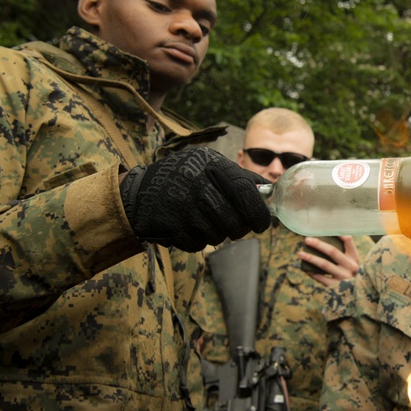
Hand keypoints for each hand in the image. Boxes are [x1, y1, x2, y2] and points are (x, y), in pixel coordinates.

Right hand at [120, 146, 271, 251]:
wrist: (139, 192)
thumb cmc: (185, 177)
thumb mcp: (211, 164)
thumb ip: (241, 177)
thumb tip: (272, 192)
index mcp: (213, 165)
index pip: (246, 192)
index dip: (258, 214)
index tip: (261, 224)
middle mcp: (198, 184)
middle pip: (235, 222)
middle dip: (238, 229)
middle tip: (233, 226)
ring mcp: (184, 206)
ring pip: (218, 237)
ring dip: (216, 235)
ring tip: (205, 221)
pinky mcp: (171, 226)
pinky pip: (198, 245)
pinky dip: (197, 241)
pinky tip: (188, 227)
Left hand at [299, 236, 362, 286]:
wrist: (359, 292)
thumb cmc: (351, 273)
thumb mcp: (352, 262)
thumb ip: (344, 251)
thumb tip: (327, 236)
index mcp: (354, 257)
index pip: (348, 240)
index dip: (337, 232)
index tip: (325, 226)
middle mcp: (351, 266)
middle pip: (332, 251)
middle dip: (318, 244)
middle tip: (307, 239)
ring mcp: (344, 277)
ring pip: (325, 264)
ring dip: (311, 258)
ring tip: (300, 253)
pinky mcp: (337, 287)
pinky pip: (322, 278)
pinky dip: (313, 273)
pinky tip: (306, 269)